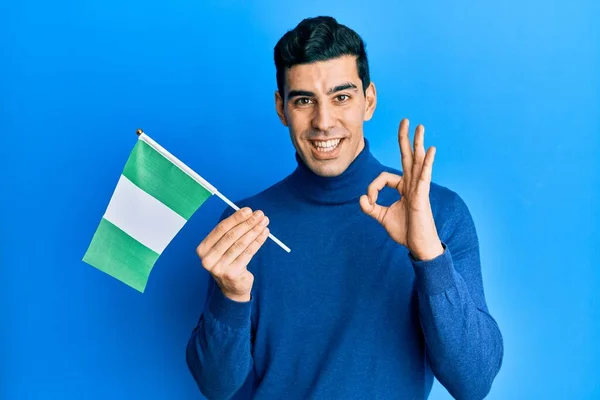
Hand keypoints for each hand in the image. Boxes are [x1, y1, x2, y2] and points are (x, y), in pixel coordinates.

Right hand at [196, 208, 269, 301]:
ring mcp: (219, 268)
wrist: (232, 287)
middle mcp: (208, 259)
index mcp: (203, 249)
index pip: (220, 229)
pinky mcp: (232, 274)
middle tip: (259, 214)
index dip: (235, 218)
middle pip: (231, 236)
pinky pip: (248, 254)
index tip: (248, 210)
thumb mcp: (224, 247)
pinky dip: (257, 242)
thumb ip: (230, 232)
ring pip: (240, 244)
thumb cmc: (228, 261)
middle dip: (247, 223)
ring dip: (254, 231)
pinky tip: (264, 234)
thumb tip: (247, 213)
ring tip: (264, 222)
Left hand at [359, 119, 443, 260]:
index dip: (372, 188)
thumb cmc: (405, 231)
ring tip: (420, 127)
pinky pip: (424, 175)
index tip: (369, 201)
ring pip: (417, 160)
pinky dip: (427, 162)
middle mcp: (412, 184)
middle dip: (405, 138)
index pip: (384, 178)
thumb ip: (370, 207)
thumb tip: (361, 199)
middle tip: (405, 120)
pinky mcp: (422, 195)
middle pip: (408, 156)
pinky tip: (431, 149)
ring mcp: (418, 188)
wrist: (418, 245)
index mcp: (404, 188)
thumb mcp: (381, 217)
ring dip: (418, 143)